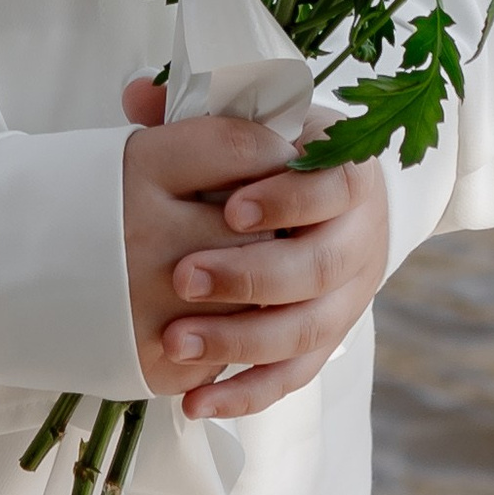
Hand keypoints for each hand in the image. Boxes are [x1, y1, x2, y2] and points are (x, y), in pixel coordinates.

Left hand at [120, 73, 389, 423]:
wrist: (337, 207)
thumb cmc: (280, 155)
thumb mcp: (255, 123)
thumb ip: (200, 109)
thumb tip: (135, 92)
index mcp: (349, 176)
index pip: (333, 186)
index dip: (288, 199)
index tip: (231, 208)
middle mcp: (358, 241)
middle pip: (315, 268)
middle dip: (248, 276)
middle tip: (184, 278)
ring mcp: (346, 300)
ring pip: (302, 330)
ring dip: (239, 341)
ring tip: (176, 342)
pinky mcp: (325, 344)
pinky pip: (291, 377)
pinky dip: (245, 394)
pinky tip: (195, 402)